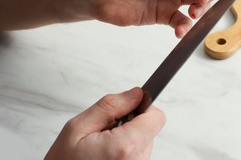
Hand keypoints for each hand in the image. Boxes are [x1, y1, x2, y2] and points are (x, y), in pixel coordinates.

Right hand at [45, 88, 165, 159]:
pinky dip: (124, 151)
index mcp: (125, 147)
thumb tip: (136, 94)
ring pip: (143, 142)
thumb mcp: (78, 127)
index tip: (127, 107)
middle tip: (104, 132)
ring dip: (126, 138)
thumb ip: (111, 106)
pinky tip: (106, 156)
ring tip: (102, 147)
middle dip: (130, 124)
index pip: (156, 117)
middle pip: (149, 129)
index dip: (142, 107)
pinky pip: (137, 155)